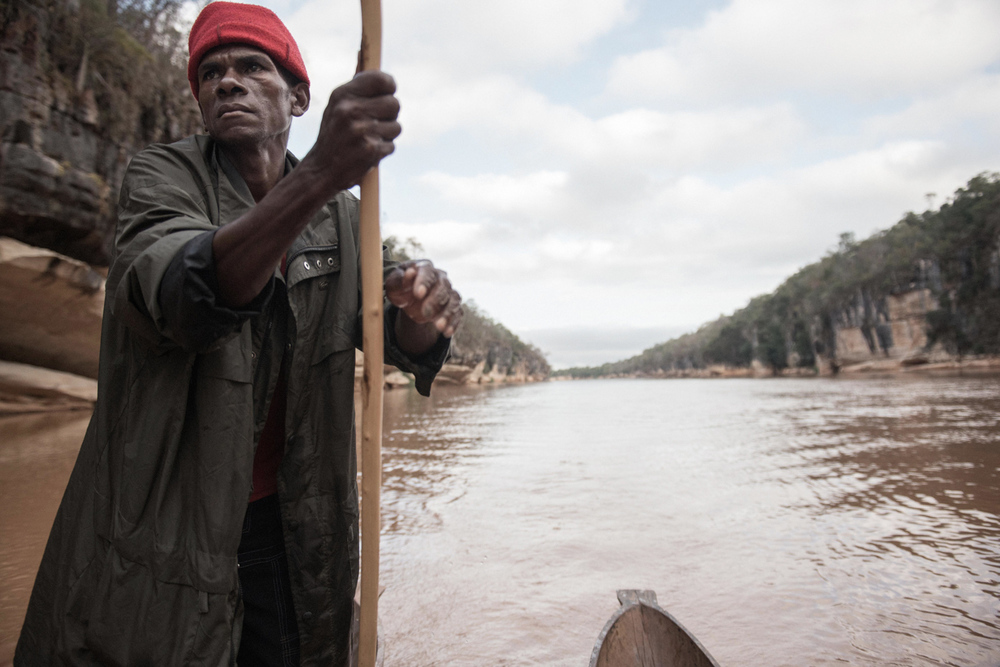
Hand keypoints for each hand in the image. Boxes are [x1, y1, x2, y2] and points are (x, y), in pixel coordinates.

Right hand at [306, 70, 400, 190]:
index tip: (389, 92)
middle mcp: (351, 110)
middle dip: (390, 114)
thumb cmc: (334, 135)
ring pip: (396, 126)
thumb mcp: (337, 107)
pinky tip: (367, 152)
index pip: (382, 80)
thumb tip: (374, 67)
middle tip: (377, 122)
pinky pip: (391, 146)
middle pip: (394, 104)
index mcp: (343, 95)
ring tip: (369, 139)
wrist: (321, 170)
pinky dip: (383, 151)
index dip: (390, 86)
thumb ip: (357, 89)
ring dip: (387, 135)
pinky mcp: (370, 150)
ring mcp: (361, 131)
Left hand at [385, 260, 461, 338]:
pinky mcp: (452, 306)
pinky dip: (453, 323)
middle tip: (426, 313)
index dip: (424, 282)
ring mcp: (448, 292)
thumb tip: (410, 272)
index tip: (418, 294)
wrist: (408, 299)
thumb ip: (400, 279)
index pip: (427, 272)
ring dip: (447, 314)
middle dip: (435, 301)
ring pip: (453, 300)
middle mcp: (440, 278)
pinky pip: (457, 313)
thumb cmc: (400, 287)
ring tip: (439, 327)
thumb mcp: (394, 284)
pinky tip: (447, 332)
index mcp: (425, 268)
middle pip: (443, 286)